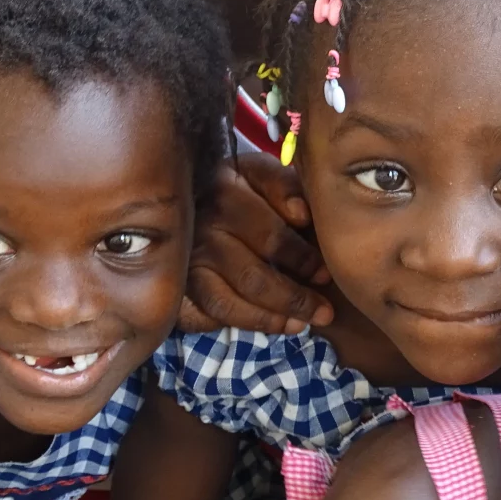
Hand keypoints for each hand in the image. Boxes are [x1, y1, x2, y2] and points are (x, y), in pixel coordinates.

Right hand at [181, 151, 334, 333]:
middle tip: (323, 313)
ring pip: (226, 304)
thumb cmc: (238, 186)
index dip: (302, 260)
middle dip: (293, 299)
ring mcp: (182, 262)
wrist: (186, 192)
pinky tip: (266, 327)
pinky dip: (234, 324)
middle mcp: (198, 230)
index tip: (325, 275)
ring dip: (267, 319)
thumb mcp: (260, 172)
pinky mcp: (175, 286)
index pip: (270, 237)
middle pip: (253, 278)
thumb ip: (284, 186)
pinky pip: (201, 317)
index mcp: (224, 194)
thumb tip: (302, 215)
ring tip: (299, 326)